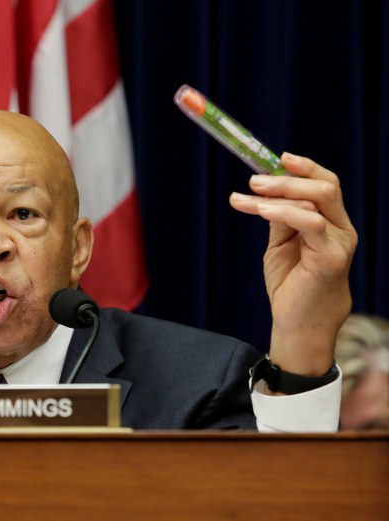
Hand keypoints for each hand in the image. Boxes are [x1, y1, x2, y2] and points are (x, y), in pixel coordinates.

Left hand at [229, 153, 356, 376]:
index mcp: (331, 224)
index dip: (305, 167)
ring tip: (248, 194)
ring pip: (317, 200)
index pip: (325, 184)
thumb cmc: (291, 286)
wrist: (299, 324)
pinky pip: (310, 223)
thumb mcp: (281, 245)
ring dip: (279, 192)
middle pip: (324, 186)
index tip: (278, 158)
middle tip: (254, 179)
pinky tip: (259, 210)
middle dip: (287, 177)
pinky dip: (283, 211)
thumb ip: (280, 219)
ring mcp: (340, 242)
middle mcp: (341, 229)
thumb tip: (266, 191)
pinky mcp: (331, 257)